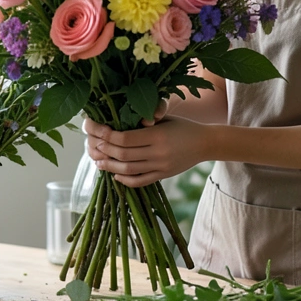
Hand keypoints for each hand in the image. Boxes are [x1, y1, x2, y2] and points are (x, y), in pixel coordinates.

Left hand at [84, 112, 204, 188]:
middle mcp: (158, 152)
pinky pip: (140, 181)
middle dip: (106, 151)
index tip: (99, 133)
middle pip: (124, 155)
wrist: (205, 143)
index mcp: (157, 134)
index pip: (126, 138)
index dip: (109, 136)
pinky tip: (116, 175)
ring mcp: (160, 166)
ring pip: (129, 170)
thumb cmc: (182, 126)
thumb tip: (120, 124)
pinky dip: (125, 180)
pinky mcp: (162, 176)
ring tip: (99, 162)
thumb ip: (145, 121)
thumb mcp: (165, 118)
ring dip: (110, 167)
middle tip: (95, 146)